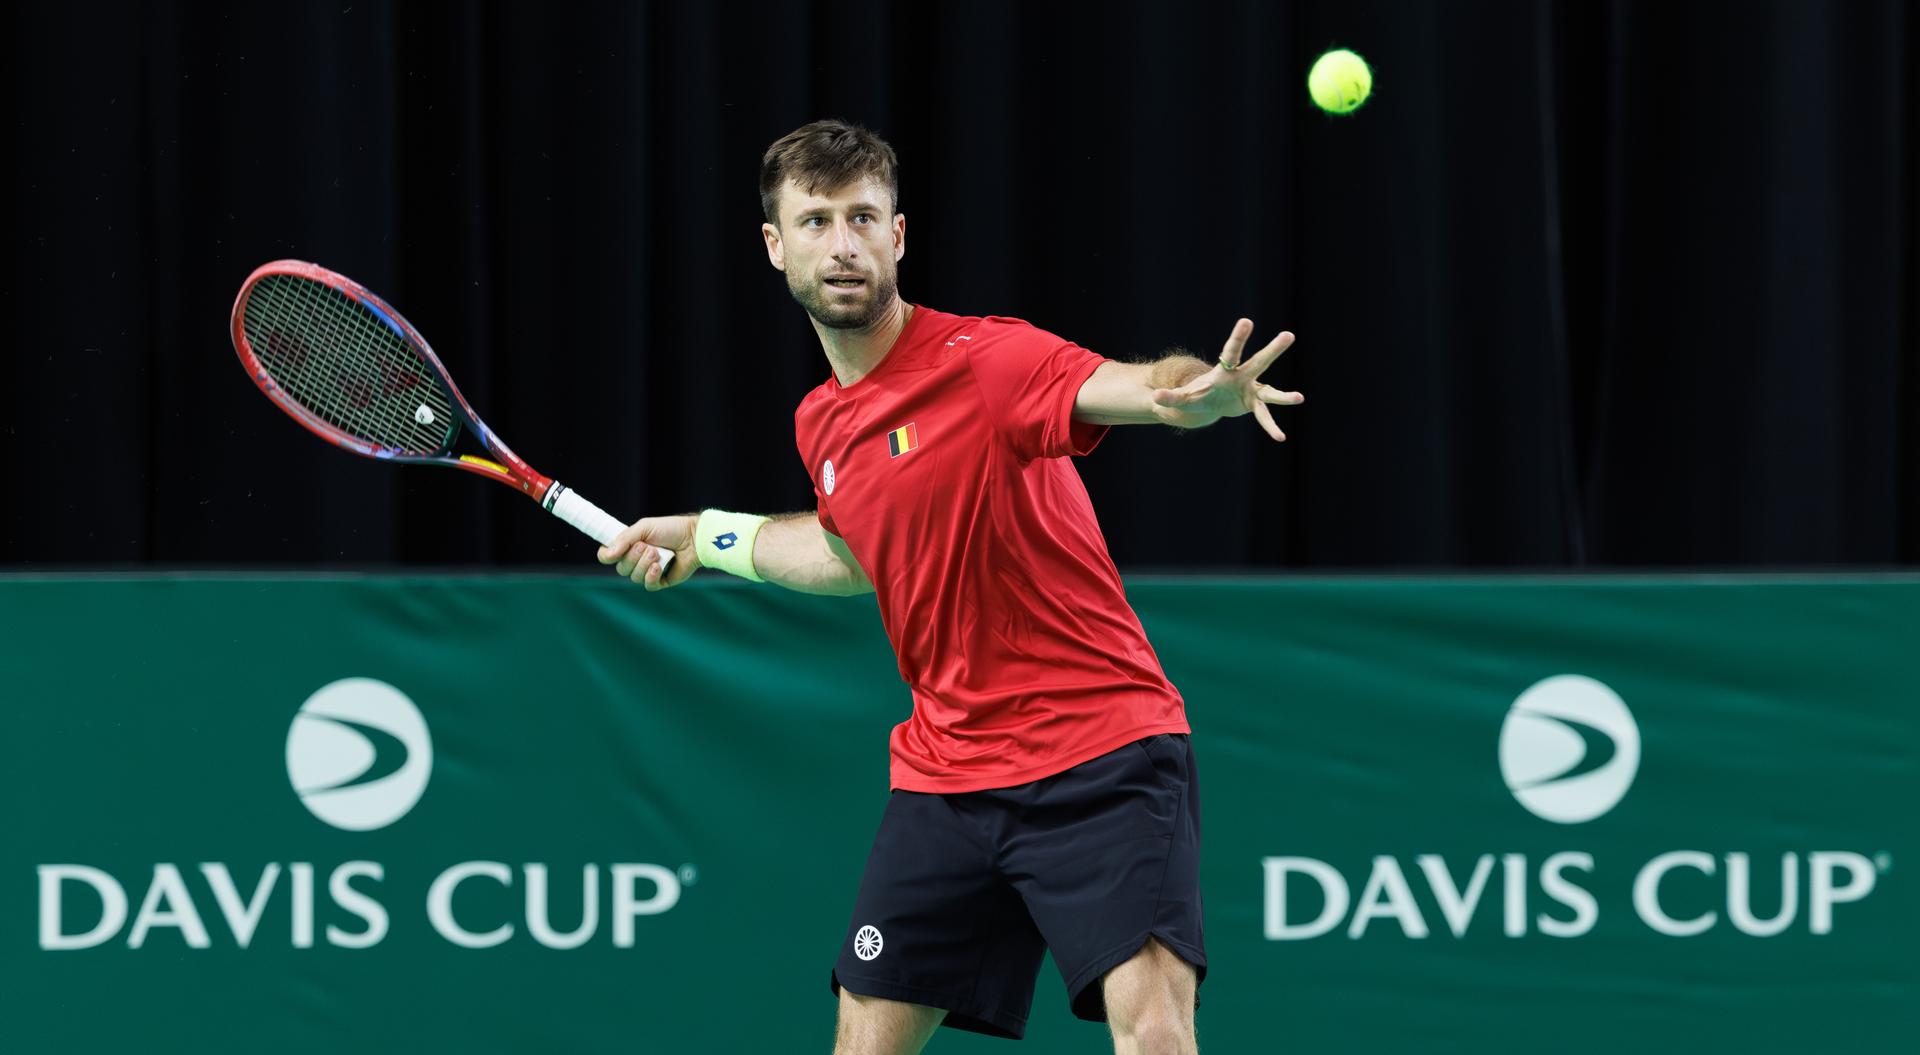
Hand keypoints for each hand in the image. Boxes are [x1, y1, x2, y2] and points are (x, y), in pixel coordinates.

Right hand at [598, 515, 700, 590]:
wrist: (694, 538)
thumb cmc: (670, 529)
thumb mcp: (644, 527)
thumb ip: (624, 539)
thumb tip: (607, 554)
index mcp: (629, 546)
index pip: (608, 556)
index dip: (606, 556)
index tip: (613, 552)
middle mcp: (636, 560)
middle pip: (621, 569)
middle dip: (632, 558)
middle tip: (646, 546)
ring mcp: (648, 571)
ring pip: (634, 577)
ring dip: (644, 564)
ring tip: (658, 553)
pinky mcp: (660, 581)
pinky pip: (648, 585)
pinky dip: (651, 576)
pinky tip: (659, 567)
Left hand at [1151, 319, 1303, 439]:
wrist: (1211, 402)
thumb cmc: (1198, 394)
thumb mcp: (1184, 398)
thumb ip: (1171, 397)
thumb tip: (1154, 399)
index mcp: (1224, 370)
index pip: (1231, 351)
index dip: (1238, 337)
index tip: (1247, 321)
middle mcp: (1242, 376)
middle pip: (1259, 361)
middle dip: (1273, 349)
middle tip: (1289, 334)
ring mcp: (1251, 390)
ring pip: (1270, 391)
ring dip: (1284, 396)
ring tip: (1299, 398)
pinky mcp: (1254, 405)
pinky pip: (1264, 416)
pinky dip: (1270, 427)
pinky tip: (1280, 438)